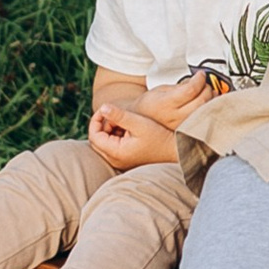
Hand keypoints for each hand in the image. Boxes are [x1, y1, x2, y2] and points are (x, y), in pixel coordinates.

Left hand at [89, 78, 204, 170]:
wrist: (174, 149)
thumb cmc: (159, 136)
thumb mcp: (139, 122)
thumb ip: (119, 115)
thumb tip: (102, 107)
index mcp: (116, 153)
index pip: (94, 136)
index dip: (95, 120)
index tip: (105, 109)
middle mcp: (115, 161)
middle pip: (96, 140)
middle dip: (102, 125)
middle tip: (114, 114)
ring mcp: (119, 162)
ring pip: (104, 143)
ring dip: (109, 129)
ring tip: (124, 120)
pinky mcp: (125, 159)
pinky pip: (112, 146)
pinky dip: (115, 135)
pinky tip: (128, 128)